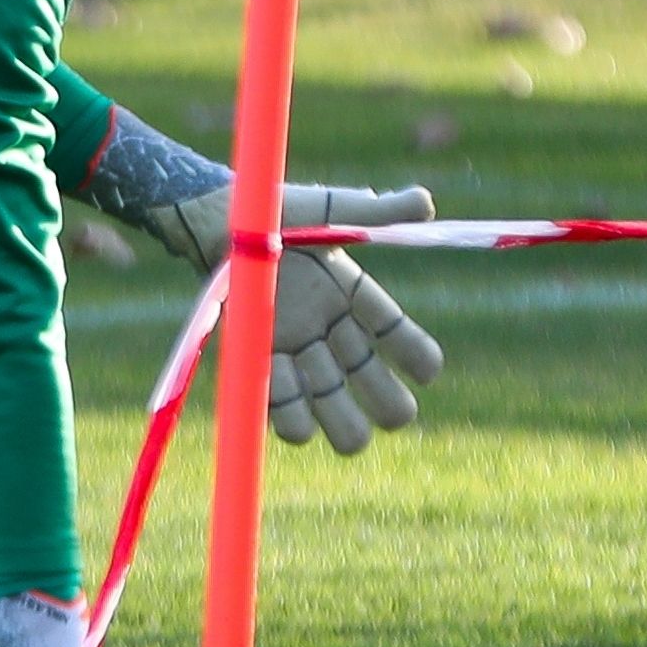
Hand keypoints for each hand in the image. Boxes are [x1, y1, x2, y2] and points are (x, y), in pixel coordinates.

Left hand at [126, 180, 447, 452]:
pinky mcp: (258, 357)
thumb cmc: (275, 210)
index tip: (429, 371)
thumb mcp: (331, 208)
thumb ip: (378, 212)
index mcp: (352, 293)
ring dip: (341, 422)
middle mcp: (328, 327)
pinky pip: (279, 400)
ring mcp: (295, 345)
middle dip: (386, 402)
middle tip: (398, 417)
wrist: (217, 219)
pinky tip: (301, 425)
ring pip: (327, 399)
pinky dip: (290, 416)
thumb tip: (425, 205)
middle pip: (367, 377)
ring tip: (353, 441)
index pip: (394, 332)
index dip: (414, 353)